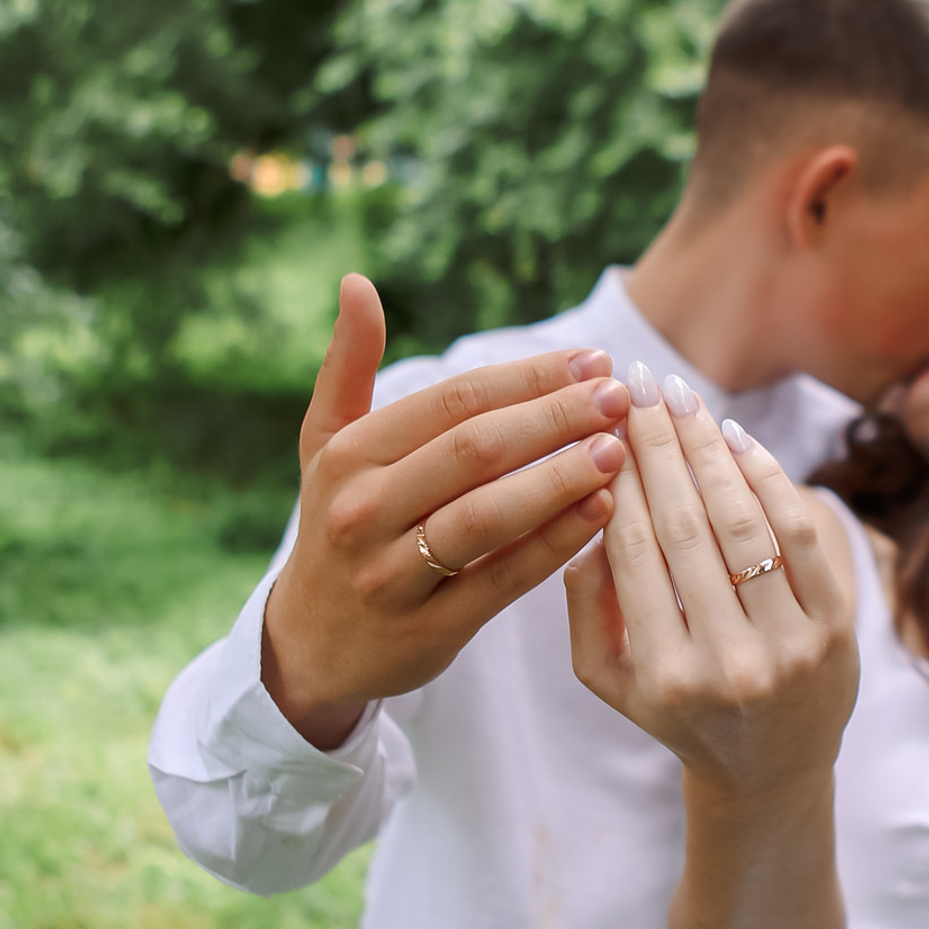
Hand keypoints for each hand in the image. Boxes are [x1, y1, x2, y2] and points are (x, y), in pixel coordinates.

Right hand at [262, 274, 632, 746]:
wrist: (309, 646)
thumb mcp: (326, 445)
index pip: (455, 402)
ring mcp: (391, 575)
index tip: (593, 359)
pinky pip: (501, 581)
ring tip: (619, 449)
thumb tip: (357, 282)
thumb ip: (348, 365)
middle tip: (619, 396)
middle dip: (555, 417)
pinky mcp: (426, 631)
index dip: (529, 378)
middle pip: (475, 451)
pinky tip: (604, 511)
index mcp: (350, 456)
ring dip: (560, 478)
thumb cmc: (338, 524)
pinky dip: (555, 544)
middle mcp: (363, 511)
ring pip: (488, 516)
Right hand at [565, 363, 857, 928]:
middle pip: (688, 526)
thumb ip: (583, 608)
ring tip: (685, 404)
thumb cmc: (678, 715)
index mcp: (665, 674)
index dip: (621, 478)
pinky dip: (772, 480)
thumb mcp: (609, 681)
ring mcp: (791, 647)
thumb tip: (585, 520)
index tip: (607, 425)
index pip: (636, 551)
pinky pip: (802, 535)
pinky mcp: (839, 631)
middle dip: (662, 447)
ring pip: (746, 523)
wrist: (771, 773)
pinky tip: (739, 442)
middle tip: (642, 386)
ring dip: (713, 452)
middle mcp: (730, 663)